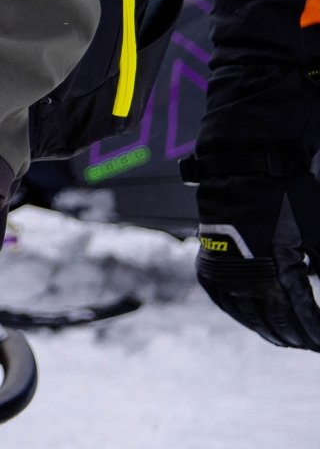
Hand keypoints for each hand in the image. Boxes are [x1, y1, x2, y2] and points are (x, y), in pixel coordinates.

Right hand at [191, 146, 319, 351]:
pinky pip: (228, 306)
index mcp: (280, 275)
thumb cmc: (287, 202)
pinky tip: (258, 322)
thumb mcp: (317, 237)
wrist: (245, 175)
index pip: (305, 319)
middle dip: (300, 338)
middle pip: (279, 326)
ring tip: (290, 339)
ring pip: (252, 321)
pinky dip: (246, 318)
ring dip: (274, 332)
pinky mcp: (210, 271)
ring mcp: (225, 278)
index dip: (318, 335)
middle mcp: (248, 283)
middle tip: (311, 343)